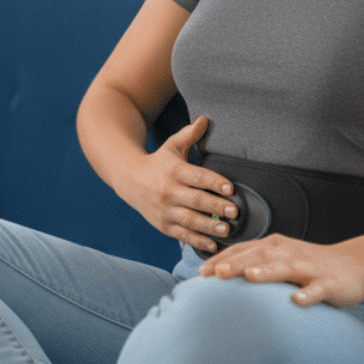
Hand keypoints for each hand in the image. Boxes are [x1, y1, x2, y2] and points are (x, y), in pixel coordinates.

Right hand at [115, 116, 239, 254]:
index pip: (198, 177)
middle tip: (235, 211)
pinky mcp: (163, 225)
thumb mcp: (172, 146)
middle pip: (196, 200)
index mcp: (174, 171)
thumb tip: (205, 119)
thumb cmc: (158, 162)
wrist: (129, 179)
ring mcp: (165, 210)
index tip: (231, 188)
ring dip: (209, 226)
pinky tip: (213, 245)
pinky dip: (197, 241)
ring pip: (189, 220)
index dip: (215, 182)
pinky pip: (182, 235)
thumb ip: (189, 135)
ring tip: (227, 229)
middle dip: (216, 206)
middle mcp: (168, 191)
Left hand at [197, 233, 363, 307]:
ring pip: (286, 268)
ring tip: (249, 277)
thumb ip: (254, 263)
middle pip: (260, 255)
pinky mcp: (329, 283)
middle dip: (237, 263)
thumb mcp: (279, 260)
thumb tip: (219, 275)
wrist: (355, 265)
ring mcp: (309, 268)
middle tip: (216, 273)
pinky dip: (307, 294)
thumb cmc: (309, 265)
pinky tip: (296, 301)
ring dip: (267, 271)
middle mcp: (289, 253)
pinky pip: (317, 289)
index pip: (244, 250)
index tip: (202, 272)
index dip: (223, 259)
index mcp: (275, 247)